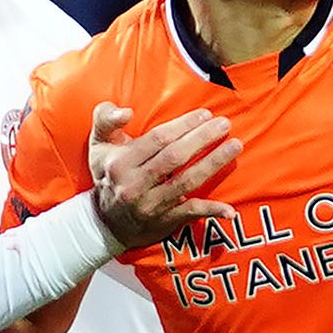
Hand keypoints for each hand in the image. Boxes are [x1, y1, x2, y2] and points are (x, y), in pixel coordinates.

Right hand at [85, 102, 244, 251]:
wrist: (106, 221)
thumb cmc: (108, 174)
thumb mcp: (98, 144)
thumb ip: (105, 119)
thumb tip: (125, 111)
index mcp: (120, 163)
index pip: (158, 139)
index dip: (183, 125)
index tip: (205, 114)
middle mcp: (134, 185)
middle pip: (175, 157)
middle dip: (202, 138)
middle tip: (224, 124)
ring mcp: (151, 205)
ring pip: (187, 181)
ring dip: (214, 163)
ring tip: (235, 145)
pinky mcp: (165, 221)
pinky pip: (191, 213)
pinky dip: (212, 210)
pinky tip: (231, 210)